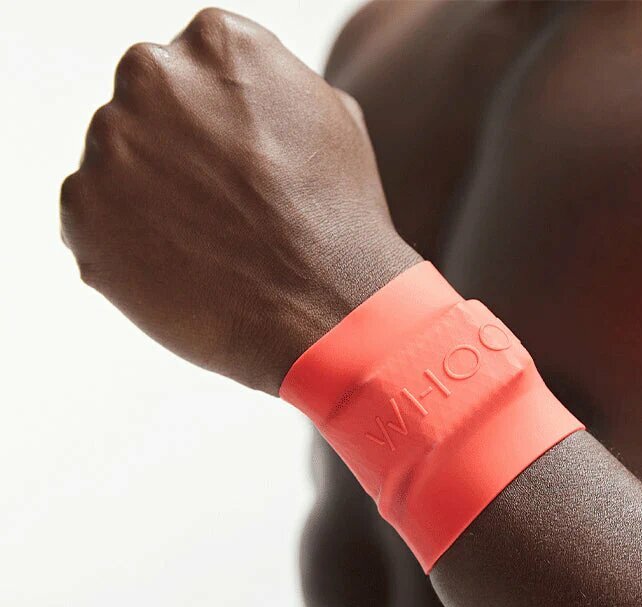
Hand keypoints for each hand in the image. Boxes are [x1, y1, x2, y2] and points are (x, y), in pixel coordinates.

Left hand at [60, 8, 418, 393]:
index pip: (194, 65)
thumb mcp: (333, 120)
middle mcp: (152, 74)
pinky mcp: (81, 211)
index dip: (218, 121)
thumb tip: (239, 93)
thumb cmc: (339, 223)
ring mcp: (110, 144)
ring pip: (116, 162)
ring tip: (207, 244)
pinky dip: (123, 241)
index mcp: (217, 41)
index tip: (239, 162)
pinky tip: (181, 266)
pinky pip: (91, 217)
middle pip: (146, 104)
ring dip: (148, 195)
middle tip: (218, 205)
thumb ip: (270, 86)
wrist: (324, 310)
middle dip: (175, 147)